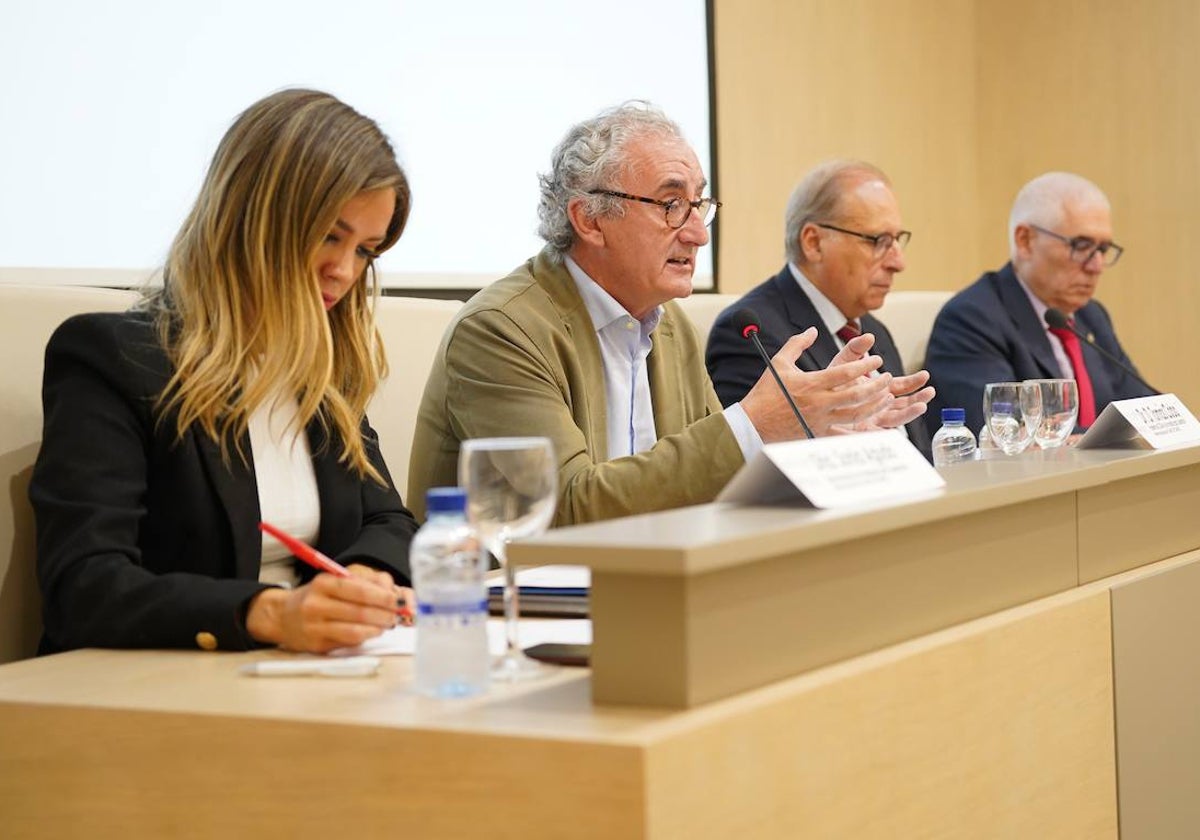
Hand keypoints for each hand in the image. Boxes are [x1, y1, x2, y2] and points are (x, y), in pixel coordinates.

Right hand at [246, 564, 401, 652]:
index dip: (383, 597)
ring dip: (377, 628)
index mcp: (324, 583)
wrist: (285, 616)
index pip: (359, 590)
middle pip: (359, 612)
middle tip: (397, 615)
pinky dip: (365, 637)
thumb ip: (368, 583)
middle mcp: (316, 604)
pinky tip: (372, 632)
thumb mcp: (338, 581)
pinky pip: (347, 642)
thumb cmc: (320, 597)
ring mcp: (314, 626)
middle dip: (384, 614)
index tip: (399, 600)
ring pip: (355, 630)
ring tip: (387, 624)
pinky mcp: (316, 644)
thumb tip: (395, 593)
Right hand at [740, 327, 891, 441]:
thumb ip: (797, 343)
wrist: (753, 424)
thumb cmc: (765, 392)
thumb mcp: (779, 362)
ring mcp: (821, 420)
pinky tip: (873, 419)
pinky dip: (862, 425)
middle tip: (887, 377)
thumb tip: (812, 330)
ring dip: (875, 404)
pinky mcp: (820, 432)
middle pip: (857, 395)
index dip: (865, 365)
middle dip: (877, 385)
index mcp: (811, 384)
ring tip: (886, 396)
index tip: (877, 359)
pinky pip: (847, 430)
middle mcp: (819, 403)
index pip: (846, 373)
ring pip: (857, 414)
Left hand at [822, 332, 934, 432]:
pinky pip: (878, 434)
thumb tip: (869, 336)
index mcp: (877, 389)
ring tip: (921, 406)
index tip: (925, 376)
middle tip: (929, 391)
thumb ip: (855, 350)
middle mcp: (877, 405)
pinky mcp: (862, 432)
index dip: (913, 382)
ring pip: (895, 418)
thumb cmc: (829, 382)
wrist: (810, 402)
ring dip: (909, 413)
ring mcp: (871, 419)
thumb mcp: (842, 363)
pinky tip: (899, 431)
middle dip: (918, 397)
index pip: (900, 386)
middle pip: (903, 403)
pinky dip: (889, 432)